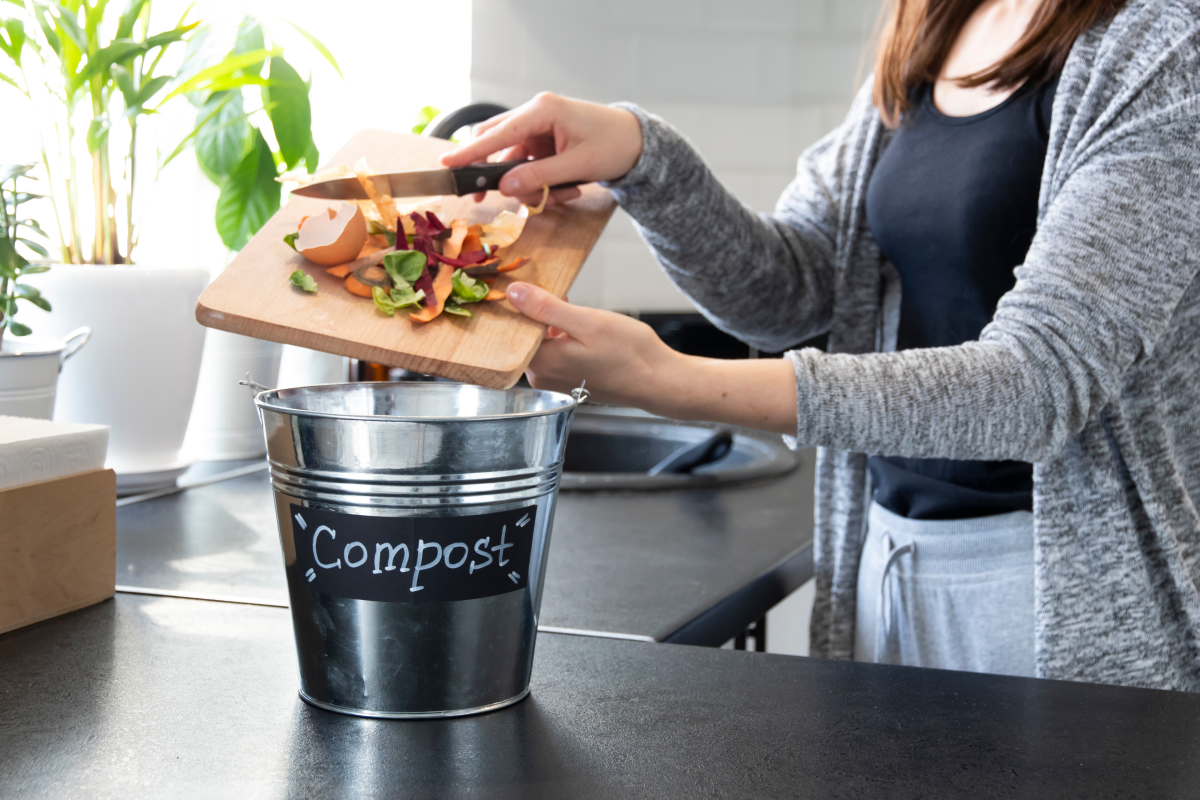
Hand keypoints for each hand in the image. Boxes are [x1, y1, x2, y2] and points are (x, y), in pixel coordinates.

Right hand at [439, 93, 643, 206]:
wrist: (638, 143)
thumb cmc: (614, 146)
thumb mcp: (577, 166)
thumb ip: (539, 177)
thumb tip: (505, 186)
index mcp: (543, 110)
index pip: (497, 133)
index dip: (470, 152)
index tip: (447, 164)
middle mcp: (537, 114)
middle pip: (497, 144)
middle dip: (496, 175)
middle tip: (479, 198)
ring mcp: (540, 128)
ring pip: (513, 160)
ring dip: (529, 185)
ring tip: (562, 196)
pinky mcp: (545, 141)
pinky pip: (529, 165)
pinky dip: (541, 183)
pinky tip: (565, 191)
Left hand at [505, 282, 682, 410]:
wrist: (659, 381)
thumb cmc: (629, 354)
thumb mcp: (587, 322)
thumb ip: (546, 308)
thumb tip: (513, 293)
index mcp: (541, 364)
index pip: (513, 329)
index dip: (520, 304)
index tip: (531, 285)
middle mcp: (542, 377)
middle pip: (526, 335)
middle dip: (539, 312)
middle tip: (561, 295)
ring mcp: (555, 380)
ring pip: (542, 341)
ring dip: (553, 323)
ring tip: (575, 310)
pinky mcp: (569, 380)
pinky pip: (556, 351)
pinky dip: (564, 335)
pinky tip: (582, 327)